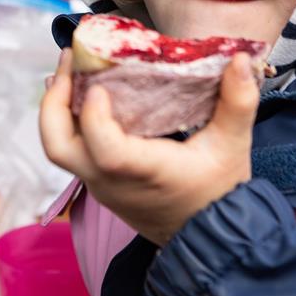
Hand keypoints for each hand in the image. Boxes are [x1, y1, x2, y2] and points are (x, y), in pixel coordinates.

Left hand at [39, 49, 258, 244]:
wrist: (208, 237)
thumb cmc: (218, 191)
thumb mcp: (232, 145)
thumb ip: (238, 102)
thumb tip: (241, 58)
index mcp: (142, 172)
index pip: (104, 150)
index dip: (94, 116)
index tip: (99, 83)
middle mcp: (110, 180)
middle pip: (58, 146)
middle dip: (55, 100)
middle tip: (70, 60)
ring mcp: (99, 183)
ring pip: (57, 147)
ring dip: (57, 106)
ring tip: (70, 69)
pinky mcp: (98, 181)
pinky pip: (70, 149)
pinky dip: (67, 118)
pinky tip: (78, 91)